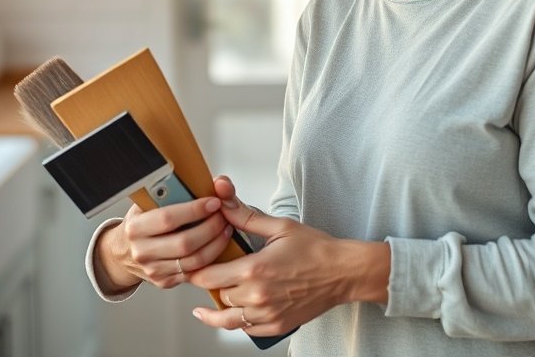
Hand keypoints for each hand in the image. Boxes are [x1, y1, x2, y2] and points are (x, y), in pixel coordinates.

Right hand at [94, 195, 234, 292]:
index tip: (213, 201)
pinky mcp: (165, 282)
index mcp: (135, 228)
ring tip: (226, 228)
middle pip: (185, 243)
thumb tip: (201, 181)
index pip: (168, 219)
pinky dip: (212, 258)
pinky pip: (194, 272)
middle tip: (224, 215)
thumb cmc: (140, 221)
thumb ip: (170, 193)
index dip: (195, 210)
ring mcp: (153, 270)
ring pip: (194, 260)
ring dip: (216, 243)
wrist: (122, 252)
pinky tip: (218, 244)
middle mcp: (142, 251)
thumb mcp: (146, 203)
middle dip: (211, 227)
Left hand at [189, 181, 390, 336]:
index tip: (192, 266)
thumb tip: (224, 204)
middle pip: (217, 296)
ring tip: (205, 308)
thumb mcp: (280, 227)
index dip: (196, 271)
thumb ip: (247, 218)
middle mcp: (257, 296)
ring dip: (218, 311)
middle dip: (210, 286)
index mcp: (255, 269)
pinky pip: (247, 330)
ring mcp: (267, 314)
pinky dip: (239, 323)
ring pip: (228, 319)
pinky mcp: (278, 325)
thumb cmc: (316, 248)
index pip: (208, 276)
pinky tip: (235, 314)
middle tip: (205, 278)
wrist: (343, 272)